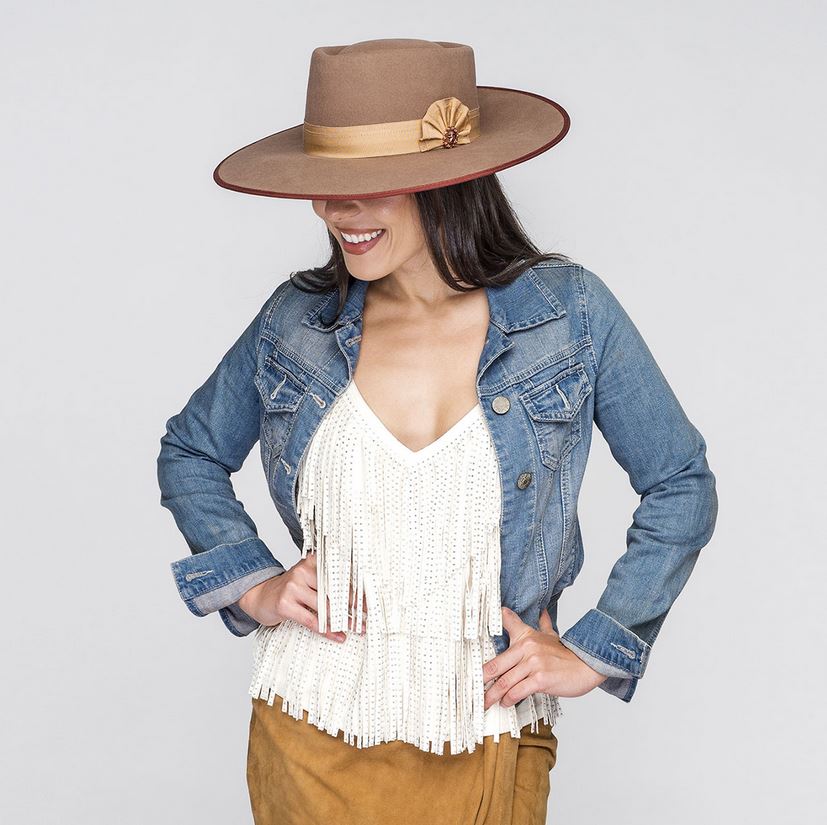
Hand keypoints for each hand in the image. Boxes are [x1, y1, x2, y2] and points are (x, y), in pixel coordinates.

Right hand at [237, 552, 366, 642]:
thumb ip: (329, 584)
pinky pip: (312, 620)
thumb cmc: (292, 590)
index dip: (357, 589)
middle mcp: (303, 570)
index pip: (339, 574)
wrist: (261, 596)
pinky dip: (327, 631)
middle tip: (367, 618)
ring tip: (357, 629)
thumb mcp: (309, 580)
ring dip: (344, 621)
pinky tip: (338, 636)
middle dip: (354, 606)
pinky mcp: (285, 604)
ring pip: (325, 607)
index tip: (370, 602)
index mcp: (313, 561)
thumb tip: (359, 598)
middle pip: (335, 591)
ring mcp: (293, 587)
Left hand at [482, 606, 607, 708]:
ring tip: (488, 702)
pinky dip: (509, 699)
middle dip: (482, 681)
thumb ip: (543, 624)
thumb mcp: (551, 635)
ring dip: (493, 695)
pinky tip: (506, 703)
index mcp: (525, 636)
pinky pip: (518, 691)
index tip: (471, 663)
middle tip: (474, 691)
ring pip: (505, 682)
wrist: (587, 666)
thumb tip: (542, 611)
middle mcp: (527, 648)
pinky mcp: (540, 679)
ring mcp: (533, 663)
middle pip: (495, 666)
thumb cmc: (566, 654)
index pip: (500, 640)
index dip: (485, 649)